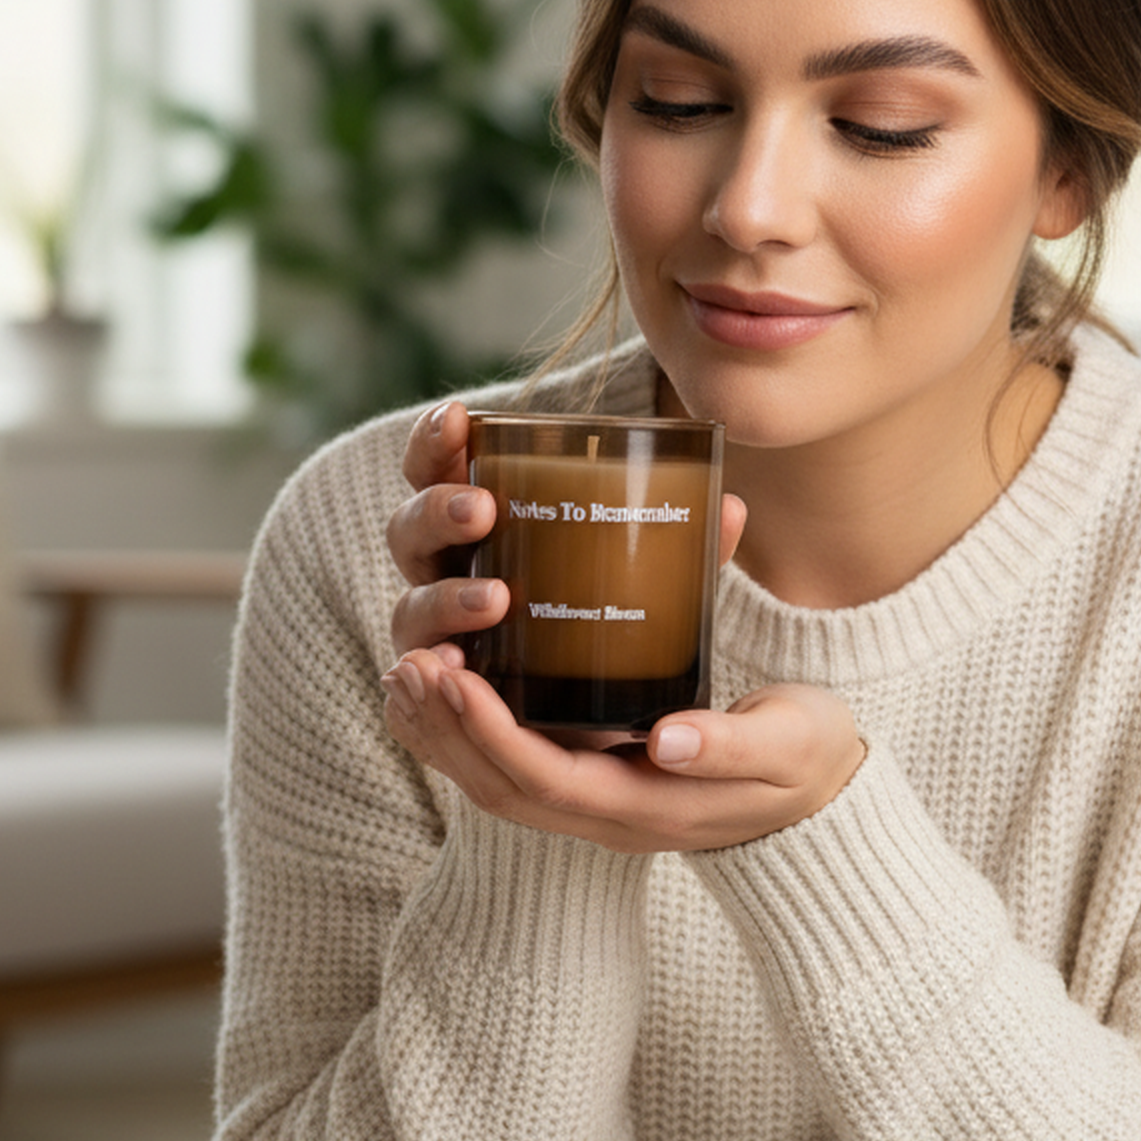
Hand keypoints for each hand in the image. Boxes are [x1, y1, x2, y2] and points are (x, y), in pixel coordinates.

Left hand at [382, 653, 865, 854]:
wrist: (823, 801)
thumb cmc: (808, 760)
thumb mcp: (789, 745)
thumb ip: (732, 745)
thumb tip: (667, 742)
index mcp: (648, 808)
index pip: (544, 780)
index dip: (491, 734)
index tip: (453, 676)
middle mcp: (608, 815)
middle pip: (502, 788)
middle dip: (449, 731)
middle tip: (409, 664)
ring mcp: (599, 802)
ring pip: (498, 782)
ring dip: (447, 732)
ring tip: (406, 671)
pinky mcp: (596, 774)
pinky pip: (513, 766)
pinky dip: (469, 732)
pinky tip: (443, 686)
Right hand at [386, 399, 746, 668]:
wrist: (606, 724)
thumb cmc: (613, 625)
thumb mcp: (650, 583)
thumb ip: (683, 550)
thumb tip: (731, 506)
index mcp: (478, 527)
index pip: (435, 470)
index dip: (435, 441)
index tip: (462, 417)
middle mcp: (444, 576)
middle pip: (409, 531)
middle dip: (438, 512)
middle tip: (484, 508)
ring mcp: (437, 637)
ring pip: (411, 609)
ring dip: (444, 597)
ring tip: (494, 599)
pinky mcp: (446, 697)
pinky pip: (416, 686)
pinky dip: (426, 674)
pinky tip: (450, 668)